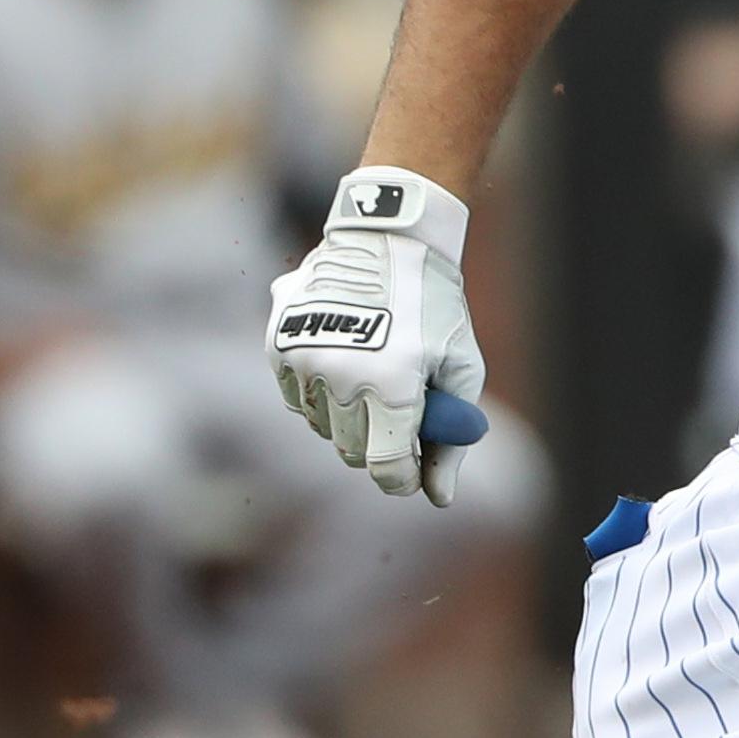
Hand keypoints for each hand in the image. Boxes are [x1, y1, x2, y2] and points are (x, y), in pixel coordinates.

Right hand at [265, 168, 484, 504]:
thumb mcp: (461, 367)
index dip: (402, 477)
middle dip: (381, 443)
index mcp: (393, 384)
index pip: (386, 466)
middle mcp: (342, 377)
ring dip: (349, 417)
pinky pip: (296, 399)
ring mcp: (304, 361)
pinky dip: (321, 394)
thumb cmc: (436, 306)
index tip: (412, 474)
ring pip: (322, 427)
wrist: (389, 239)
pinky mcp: (278, 347)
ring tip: (376, 374)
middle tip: (402, 412)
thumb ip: (451, 438)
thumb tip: (439, 499)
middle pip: (353, 451)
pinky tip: (346, 359)